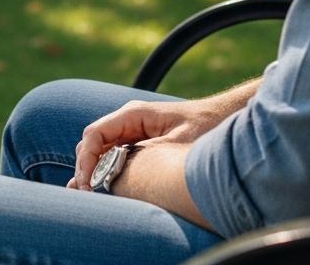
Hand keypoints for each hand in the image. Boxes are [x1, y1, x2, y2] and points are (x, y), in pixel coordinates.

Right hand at [67, 99, 224, 190]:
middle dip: (86, 168)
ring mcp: (132, 131)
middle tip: (86, 194)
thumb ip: (145, 157)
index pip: (95, 134)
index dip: (86, 160)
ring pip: (101, 150)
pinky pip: (114, 155)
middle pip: (93, 143)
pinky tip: (100, 188)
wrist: (224, 117)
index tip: (87, 184)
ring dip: (93, 170)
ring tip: (89, 194)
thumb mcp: (177, 145)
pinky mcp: (139, 142)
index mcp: (134, 114)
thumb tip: (116, 176)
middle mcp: (128, 121)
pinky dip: (106, 170)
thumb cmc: (205, 126)